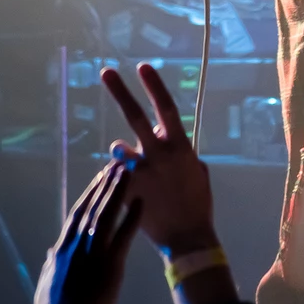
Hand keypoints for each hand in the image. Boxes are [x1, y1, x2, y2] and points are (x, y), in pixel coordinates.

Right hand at [33, 162, 143, 303]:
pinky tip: (142, 201)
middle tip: (117, 164)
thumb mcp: (47, 283)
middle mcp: (76, 246)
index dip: (89, 194)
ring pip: (107, 215)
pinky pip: (124, 236)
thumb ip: (52, 264)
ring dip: (119, 191)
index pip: (77, 214)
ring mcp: (93, 254)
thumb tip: (51, 251)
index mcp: (61, 249)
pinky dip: (133, 217)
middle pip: (92, 207)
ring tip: (130, 171)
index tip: (98, 178)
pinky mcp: (110, 266)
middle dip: (105, 184)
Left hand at [102, 64, 218, 255]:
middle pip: (136, 116)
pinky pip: (115, 176)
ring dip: (120, 152)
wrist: (188, 237)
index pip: (166, 108)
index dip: (154, 86)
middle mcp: (160, 154)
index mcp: (180, 147)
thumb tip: (168, 136)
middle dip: (120, 92)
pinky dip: (118, 178)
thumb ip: (183, 151)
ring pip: (119, 149)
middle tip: (105, 71)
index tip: (142, 66)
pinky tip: (123, 190)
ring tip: (126, 161)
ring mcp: (143, 172)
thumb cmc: (198, 203)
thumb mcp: (198, 171)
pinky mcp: (129, 190)